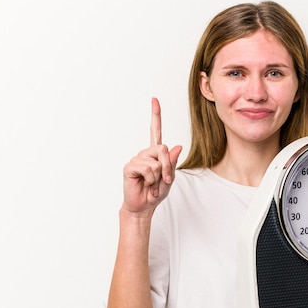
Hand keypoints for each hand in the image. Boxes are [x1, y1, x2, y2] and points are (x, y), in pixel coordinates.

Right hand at [122, 97, 181, 214]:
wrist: (143, 207)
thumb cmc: (155, 193)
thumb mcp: (170, 178)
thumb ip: (172, 163)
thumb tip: (178, 146)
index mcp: (154, 154)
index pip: (155, 131)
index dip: (155, 116)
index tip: (154, 100)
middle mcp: (145, 154)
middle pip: (163, 148)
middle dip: (168, 167)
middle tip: (165, 180)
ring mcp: (136, 159)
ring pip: (156, 161)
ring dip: (159, 176)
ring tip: (152, 185)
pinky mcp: (130, 167)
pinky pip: (147, 169)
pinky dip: (150, 180)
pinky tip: (145, 184)